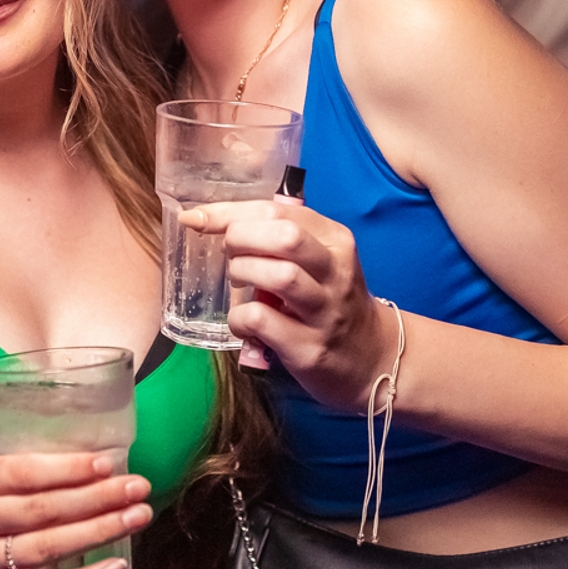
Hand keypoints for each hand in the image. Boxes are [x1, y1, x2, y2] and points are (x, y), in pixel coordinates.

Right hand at [0, 453, 152, 568]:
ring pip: (45, 549)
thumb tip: (89, 468)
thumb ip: (14, 479)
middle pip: (41, 510)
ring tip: (136, 517)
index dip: (69, 469)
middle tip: (139, 488)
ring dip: (98, 532)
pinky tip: (114, 566)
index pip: (22, 473)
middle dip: (97, 498)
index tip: (109, 464)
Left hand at [178, 201, 395, 411]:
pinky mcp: (310, 347)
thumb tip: (216, 219)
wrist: (371, 358)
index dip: (230, 212)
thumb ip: (281, 238)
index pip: (278, 210)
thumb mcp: (320, 259)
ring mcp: (325, 311)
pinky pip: (263, 321)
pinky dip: (239, 317)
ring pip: (279, 276)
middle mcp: (336, 271)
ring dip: (243, 274)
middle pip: (284, 237)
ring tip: (238, 282)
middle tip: (229, 253)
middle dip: (241, 239)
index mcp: (335, 240)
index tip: (196, 218)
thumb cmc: (330, 301)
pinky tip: (242, 321)